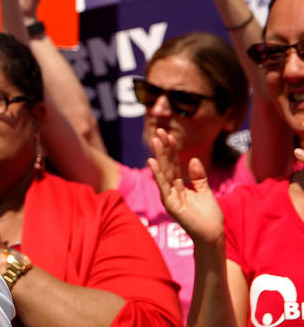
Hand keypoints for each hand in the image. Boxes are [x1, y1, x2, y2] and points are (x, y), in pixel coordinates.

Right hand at [148, 129, 224, 246]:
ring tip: (155, 140)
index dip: (172, 149)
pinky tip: (153, 161)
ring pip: (164, 172)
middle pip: (167, 164)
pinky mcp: (170, 204)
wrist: (213, 235)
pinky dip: (158, 174)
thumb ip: (199, 176)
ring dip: (159, 155)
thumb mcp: (205, 191)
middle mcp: (172, 189)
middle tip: (158, 130)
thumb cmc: (209, 216)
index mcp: (180, 185)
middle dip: (163, 148)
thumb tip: (193, 159)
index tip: (169, 134)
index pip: (174, 163)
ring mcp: (170, 196)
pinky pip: (163, 186)